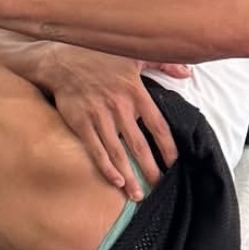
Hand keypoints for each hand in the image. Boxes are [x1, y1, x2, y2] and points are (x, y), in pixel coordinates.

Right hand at [41, 45, 190, 198]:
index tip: (174, 163)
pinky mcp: (80, 123)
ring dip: (129, 176)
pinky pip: (96, 150)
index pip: (158, 126)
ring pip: (118, 153)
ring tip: (138, 194)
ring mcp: (99, 116)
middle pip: (139, 145)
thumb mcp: (134, 55)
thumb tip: (187, 74)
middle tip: (159, 187)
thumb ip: (163, 64)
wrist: (61, 59)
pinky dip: (106, 168)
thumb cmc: (99, 57)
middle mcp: (120, 107)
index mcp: (136, 92)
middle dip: (151, 169)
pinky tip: (116, 181)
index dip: (167, 147)